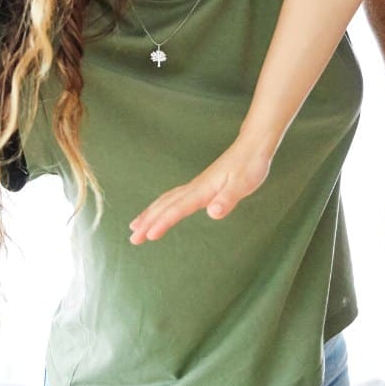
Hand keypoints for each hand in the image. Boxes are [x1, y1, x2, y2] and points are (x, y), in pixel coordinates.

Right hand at [129, 138, 271, 242]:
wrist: (252, 147)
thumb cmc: (249, 166)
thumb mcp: (243, 184)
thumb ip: (227, 199)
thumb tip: (213, 213)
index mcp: (203, 190)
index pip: (178, 208)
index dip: (163, 222)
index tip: (149, 236)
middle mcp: (195, 187)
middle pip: (165, 205)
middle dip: (148, 221)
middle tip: (132, 238)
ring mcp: (195, 186)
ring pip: (166, 200)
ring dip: (150, 213)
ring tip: (135, 225)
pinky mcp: (199, 186)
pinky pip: (173, 197)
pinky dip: (161, 205)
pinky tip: (159, 210)